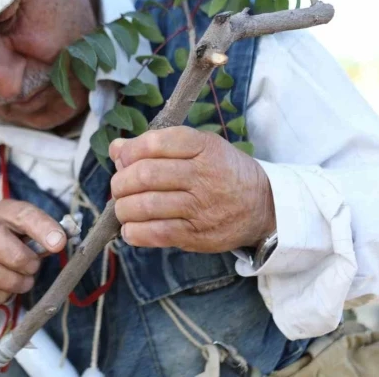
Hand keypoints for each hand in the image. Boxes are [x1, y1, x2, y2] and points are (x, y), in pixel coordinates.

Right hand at [0, 200, 66, 304]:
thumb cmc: (12, 235)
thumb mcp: (30, 228)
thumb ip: (45, 233)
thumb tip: (58, 243)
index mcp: (2, 210)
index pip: (23, 214)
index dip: (42, 229)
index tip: (59, 244)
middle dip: (19, 260)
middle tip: (33, 269)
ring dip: (9, 282)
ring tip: (23, 283)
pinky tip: (6, 291)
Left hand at [109, 126, 275, 252]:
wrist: (263, 206)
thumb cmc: (222, 172)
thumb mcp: (198, 147)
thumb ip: (156, 145)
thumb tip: (116, 148)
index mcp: (203, 147)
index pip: (155, 143)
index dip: (130, 151)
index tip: (123, 159)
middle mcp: (202, 175)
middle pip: (145, 175)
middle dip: (120, 182)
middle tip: (119, 187)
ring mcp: (200, 207)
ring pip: (146, 205)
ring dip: (123, 208)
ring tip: (123, 208)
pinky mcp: (197, 235)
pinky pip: (157, 234)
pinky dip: (135, 232)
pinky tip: (130, 229)